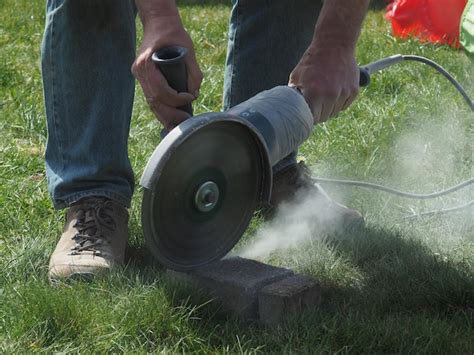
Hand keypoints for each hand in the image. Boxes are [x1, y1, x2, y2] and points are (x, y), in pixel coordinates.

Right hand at [132, 15, 202, 129]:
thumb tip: (195, 94)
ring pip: (151, 103)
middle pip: (154, 102)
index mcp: (147, 64)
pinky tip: (170, 119)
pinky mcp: (142, 78)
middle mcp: (140, 71)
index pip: (161, 91)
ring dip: (165, 116)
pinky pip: (151, 98)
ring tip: (178, 126)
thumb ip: (194, 73)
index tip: (189, 98)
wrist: (158, 23)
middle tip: (187, 121)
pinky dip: (161, 109)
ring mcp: (139, 76)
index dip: (176, 99)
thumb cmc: (173, 34)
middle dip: (171, 115)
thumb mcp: (188, 50)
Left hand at [289, 45, 359, 123]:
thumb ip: (293, 95)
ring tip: (324, 92)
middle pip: (323, 117)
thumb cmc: (312, 61)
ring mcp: (343, 93)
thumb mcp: (296, 76)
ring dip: (329, 107)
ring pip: (334, 113)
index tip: (306, 114)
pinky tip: (334, 89)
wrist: (334, 44)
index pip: (311, 119)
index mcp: (314, 93)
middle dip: (318, 112)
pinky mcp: (353, 91)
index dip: (307, 117)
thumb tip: (289, 109)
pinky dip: (339, 101)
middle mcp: (330, 95)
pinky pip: (344, 105)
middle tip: (314, 100)